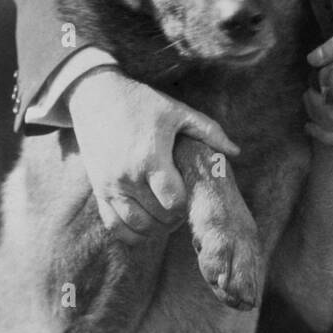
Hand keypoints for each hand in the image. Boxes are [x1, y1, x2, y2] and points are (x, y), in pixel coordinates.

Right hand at [67, 67, 239, 244]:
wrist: (96, 98)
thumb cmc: (141, 103)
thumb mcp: (177, 111)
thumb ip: (209, 131)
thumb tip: (236, 151)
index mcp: (150, 157)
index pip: (173, 200)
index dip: (187, 203)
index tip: (192, 195)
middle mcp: (127, 176)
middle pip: (158, 216)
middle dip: (175, 217)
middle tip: (184, 208)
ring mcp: (110, 186)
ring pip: (137, 226)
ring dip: (156, 228)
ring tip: (168, 217)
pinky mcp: (98, 190)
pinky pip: (115, 226)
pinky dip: (132, 234)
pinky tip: (147, 226)